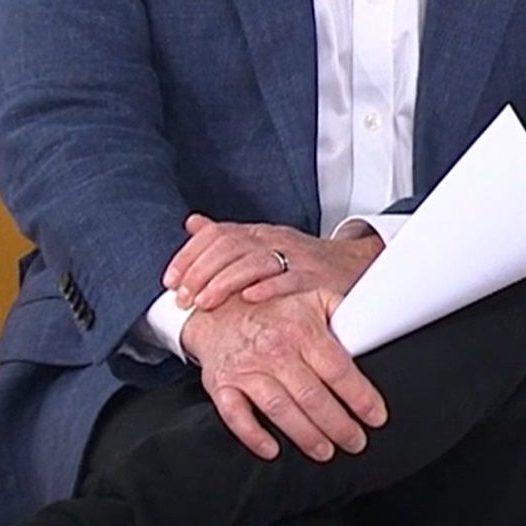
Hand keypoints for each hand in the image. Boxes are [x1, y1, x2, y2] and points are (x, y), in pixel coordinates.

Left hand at [166, 215, 382, 311]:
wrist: (355, 266)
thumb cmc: (304, 261)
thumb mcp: (263, 243)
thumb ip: (226, 236)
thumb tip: (193, 223)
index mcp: (259, 233)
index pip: (217, 234)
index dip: (190, 255)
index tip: (171, 279)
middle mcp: (275, 240)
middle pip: (230, 247)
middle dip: (201, 272)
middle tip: (183, 297)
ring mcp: (296, 258)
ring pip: (255, 262)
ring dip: (225, 283)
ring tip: (205, 302)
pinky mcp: (316, 279)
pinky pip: (291, 280)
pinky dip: (268, 289)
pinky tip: (250, 299)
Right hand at [181, 289, 386, 462]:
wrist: (216, 305)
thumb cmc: (272, 308)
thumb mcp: (311, 298)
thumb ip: (342, 312)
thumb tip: (371, 328)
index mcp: (302, 330)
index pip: (339, 370)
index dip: (361, 397)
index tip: (377, 417)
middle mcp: (276, 351)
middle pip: (313, 397)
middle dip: (339, 426)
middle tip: (356, 443)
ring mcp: (247, 369)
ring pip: (281, 409)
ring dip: (306, 436)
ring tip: (326, 452)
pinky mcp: (222, 384)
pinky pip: (236, 415)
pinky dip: (253, 436)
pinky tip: (273, 450)